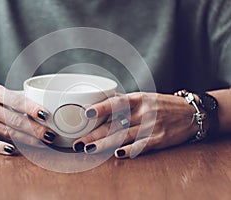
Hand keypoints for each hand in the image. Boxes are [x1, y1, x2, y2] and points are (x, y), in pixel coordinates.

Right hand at [0, 82, 56, 154]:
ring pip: (6, 132)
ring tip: (41, 143)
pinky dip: (0, 146)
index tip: (46, 115)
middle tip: (50, 135)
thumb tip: (30, 104)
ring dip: (25, 139)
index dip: (33, 109)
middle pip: (15, 120)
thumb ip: (7, 97)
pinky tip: (12, 150)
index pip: (17, 101)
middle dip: (35, 129)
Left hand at [73, 92, 197, 157]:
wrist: (191, 113)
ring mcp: (152, 125)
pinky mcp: (159, 138)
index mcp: (138, 99)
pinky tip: (117, 154)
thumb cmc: (164, 105)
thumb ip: (125, 100)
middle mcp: (144, 112)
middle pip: (115, 124)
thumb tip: (103, 99)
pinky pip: (141, 145)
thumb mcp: (145, 97)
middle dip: (95, 134)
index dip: (101, 108)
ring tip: (89, 150)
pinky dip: (129, 150)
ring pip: (124, 136)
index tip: (86, 113)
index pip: (116, 103)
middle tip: (79, 142)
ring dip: (105, 144)